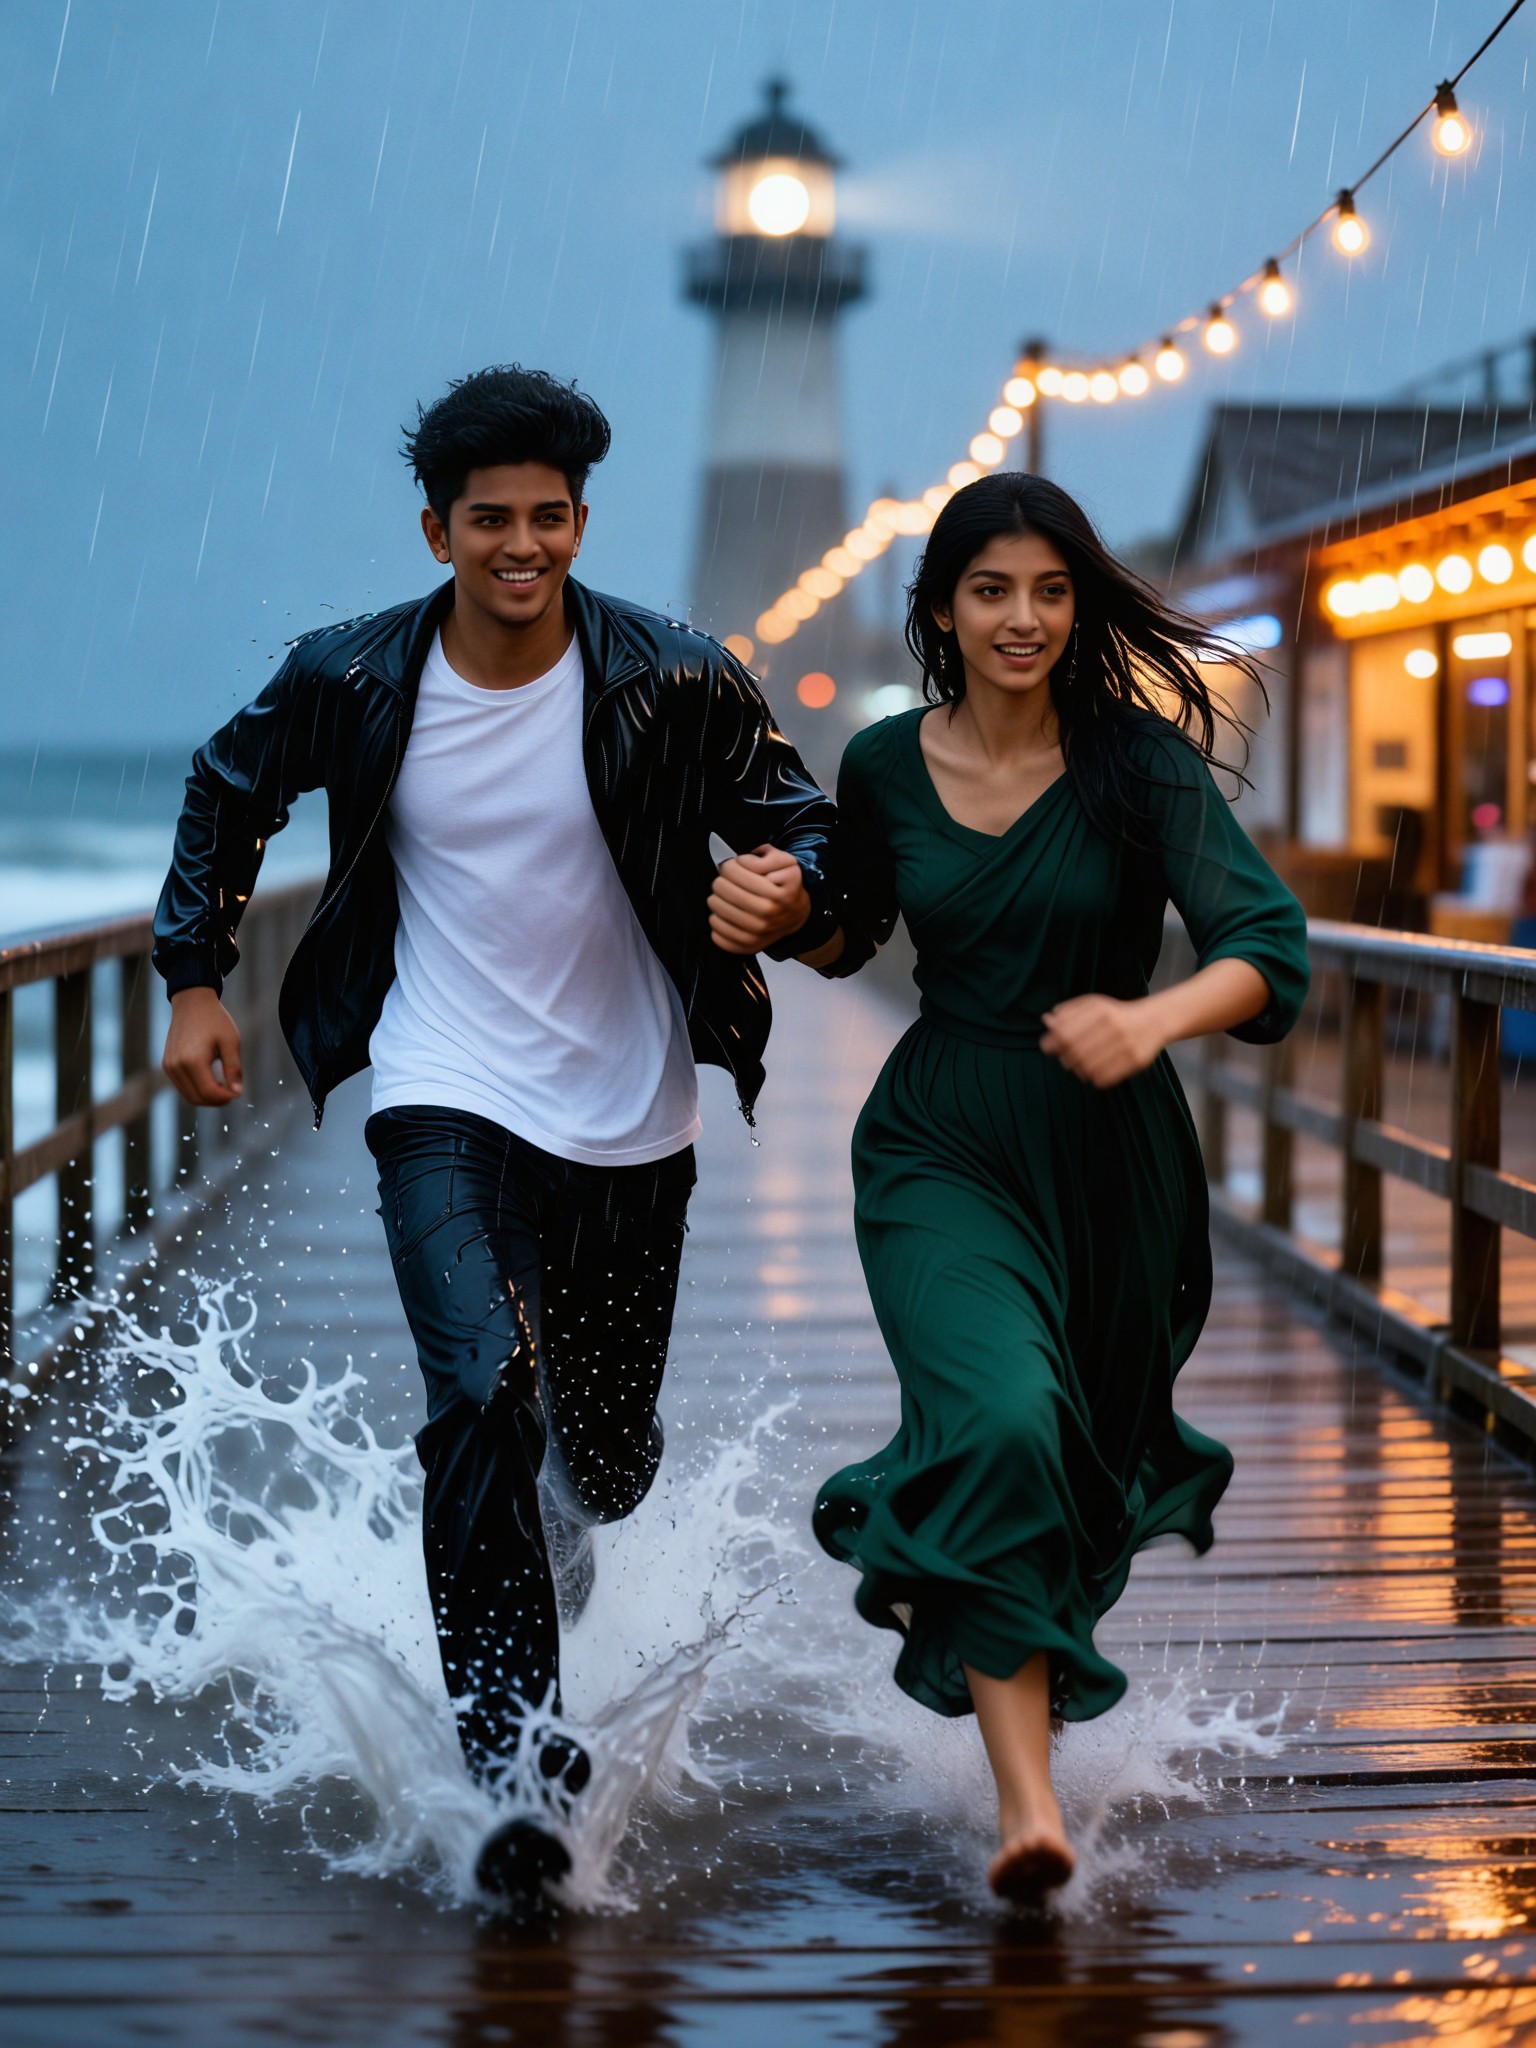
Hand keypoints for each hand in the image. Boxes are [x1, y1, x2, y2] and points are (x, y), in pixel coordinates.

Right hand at [162, 987, 244, 1105]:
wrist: (192, 1002)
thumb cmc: (214, 1019)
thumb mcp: (230, 1041)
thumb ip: (234, 1069)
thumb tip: (237, 1093)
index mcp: (192, 1061)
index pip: (209, 1093)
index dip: (225, 1098)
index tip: (237, 1092)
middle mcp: (176, 1066)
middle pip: (197, 1099)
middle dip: (216, 1100)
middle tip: (232, 1091)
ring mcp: (169, 1066)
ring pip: (188, 1096)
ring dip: (207, 1097)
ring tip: (223, 1086)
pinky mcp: (168, 1065)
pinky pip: (183, 1086)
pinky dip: (197, 1089)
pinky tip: (211, 1079)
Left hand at [707, 844, 810, 955]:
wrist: (795, 914)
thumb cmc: (784, 886)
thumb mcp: (786, 863)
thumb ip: (766, 856)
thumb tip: (741, 861)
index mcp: (779, 892)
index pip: (735, 871)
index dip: (731, 864)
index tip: (735, 866)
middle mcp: (770, 913)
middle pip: (722, 888)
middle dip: (721, 880)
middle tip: (726, 881)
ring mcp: (758, 932)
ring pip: (717, 908)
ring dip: (716, 899)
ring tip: (725, 897)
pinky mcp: (747, 946)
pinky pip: (717, 933)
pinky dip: (716, 921)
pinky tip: (724, 915)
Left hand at [1040, 994, 1164, 1087]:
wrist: (1153, 1021)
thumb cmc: (1116, 1014)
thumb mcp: (1093, 1005)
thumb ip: (1069, 1012)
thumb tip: (1047, 1020)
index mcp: (1099, 1011)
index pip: (1064, 1033)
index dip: (1052, 1044)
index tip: (1050, 1047)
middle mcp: (1113, 1026)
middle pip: (1074, 1052)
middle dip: (1064, 1058)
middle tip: (1067, 1058)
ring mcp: (1126, 1044)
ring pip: (1087, 1068)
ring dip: (1078, 1070)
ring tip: (1081, 1065)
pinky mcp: (1135, 1061)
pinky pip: (1104, 1078)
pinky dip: (1094, 1078)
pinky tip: (1095, 1071)